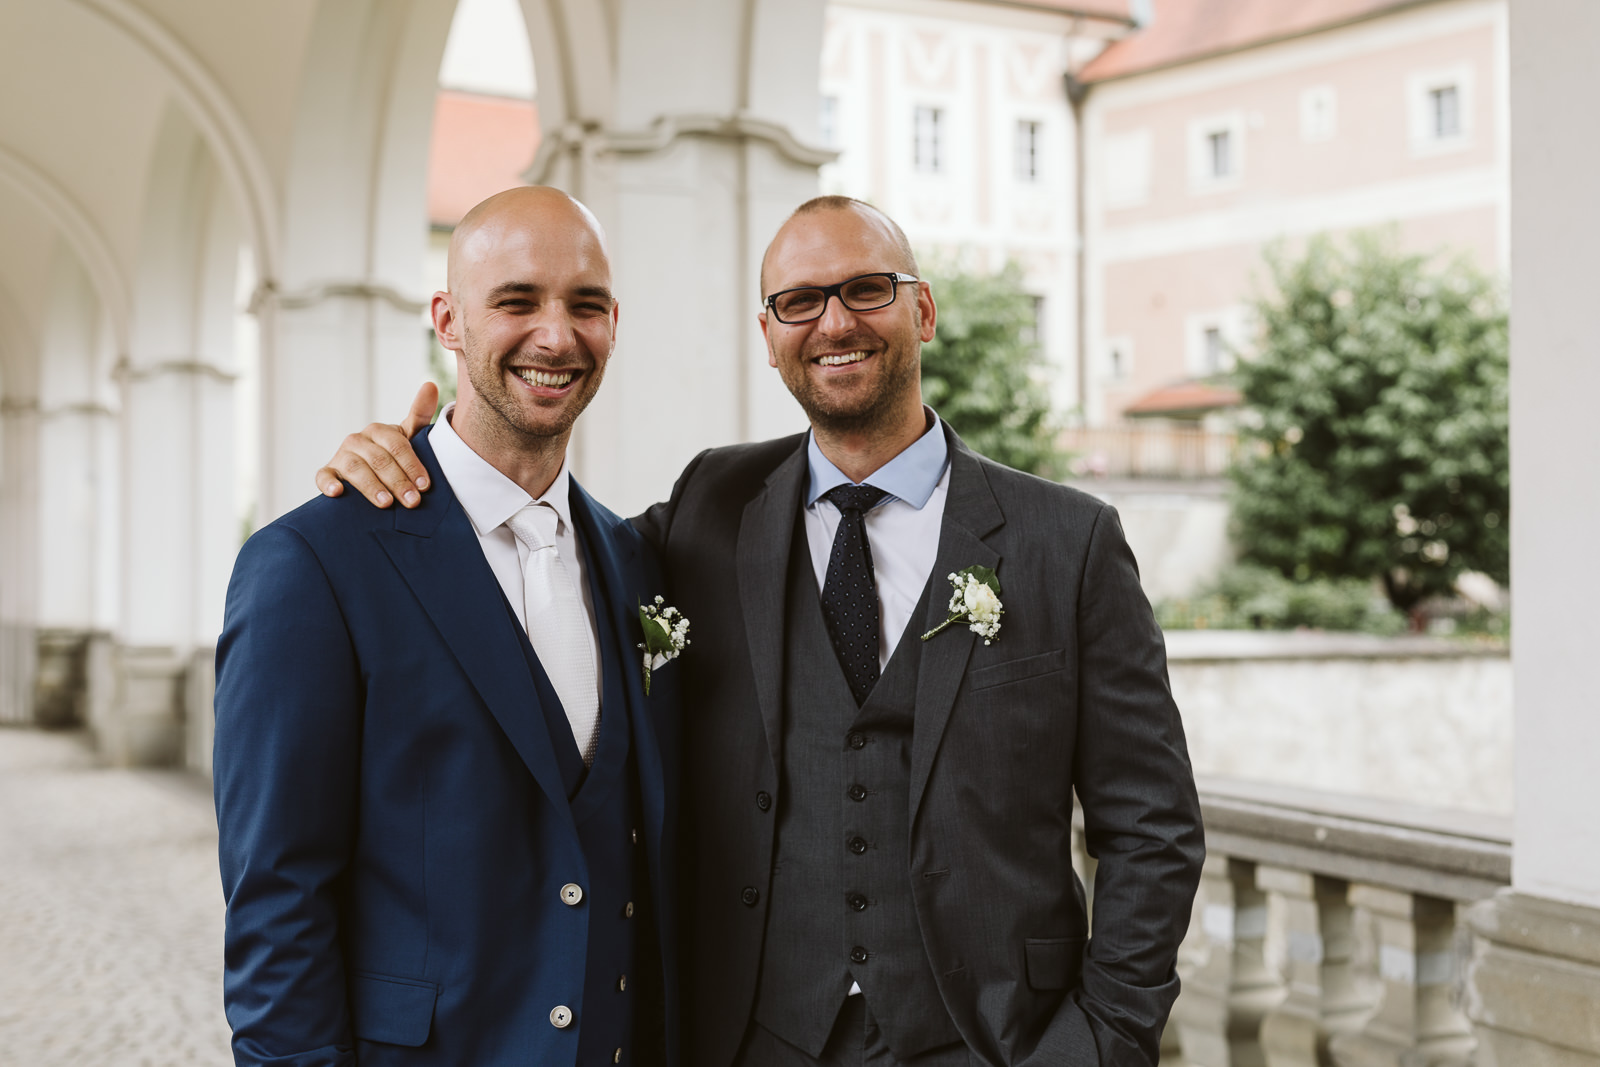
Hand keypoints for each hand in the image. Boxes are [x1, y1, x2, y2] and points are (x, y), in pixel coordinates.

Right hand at [315, 382, 437, 507]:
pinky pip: (323, 476)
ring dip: (371, 486)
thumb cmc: (394, 456)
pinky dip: (329, 483)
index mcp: (378, 431)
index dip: (412, 465)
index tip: (425, 485)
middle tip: (413, 501)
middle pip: (379, 460)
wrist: (371, 476)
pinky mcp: (327, 472)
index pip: (397, 446)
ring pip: (355, 468)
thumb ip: (420, 414)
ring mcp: (341, 456)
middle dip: (398, 481)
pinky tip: (338, 492)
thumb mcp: (408, 437)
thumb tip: (430, 384)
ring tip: (386, 503)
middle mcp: (357, 440)